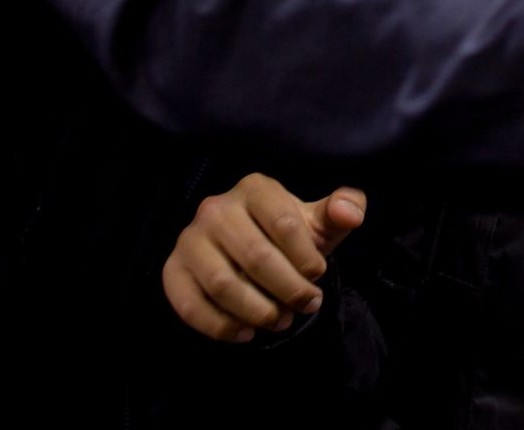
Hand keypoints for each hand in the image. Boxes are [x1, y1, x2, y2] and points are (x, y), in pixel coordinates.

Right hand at [162, 173, 365, 342]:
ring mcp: (189, 239)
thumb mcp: (318, 223)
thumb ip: (343, 210)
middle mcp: (215, 208)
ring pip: (224, 284)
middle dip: (289, 290)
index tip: (318, 276)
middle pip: (256, 257)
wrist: (246, 253)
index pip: (285, 225)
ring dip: (259, 312)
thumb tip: (351, 213)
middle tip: (307, 306)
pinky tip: (247, 333)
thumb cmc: (288, 237)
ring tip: (282, 321)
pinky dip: (222, 327)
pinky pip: (190, 305)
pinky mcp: (173, 270)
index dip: (307, 259)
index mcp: (255, 189)